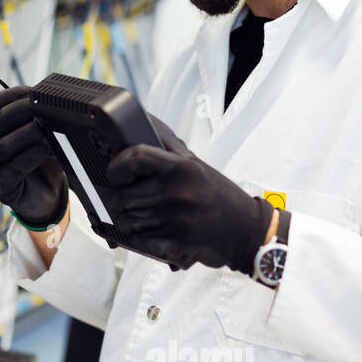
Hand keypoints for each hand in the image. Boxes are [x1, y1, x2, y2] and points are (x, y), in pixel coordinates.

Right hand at [0, 86, 67, 228]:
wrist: (47, 196)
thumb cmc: (43, 162)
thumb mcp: (44, 134)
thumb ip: (44, 118)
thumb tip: (58, 104)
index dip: (15, 95)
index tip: (37, 92)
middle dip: (24, 112)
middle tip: (46, 109)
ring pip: (2, 146)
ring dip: (27, 135)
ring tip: (47, 132)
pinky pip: (10, 169)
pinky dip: (28, 157)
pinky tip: (43, 150)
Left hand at [100, 113, 275, 274]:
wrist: (246, 228)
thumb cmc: (218, 194)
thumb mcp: (195, 164)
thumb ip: (168, 145)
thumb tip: (146, 121)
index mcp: (180, 168)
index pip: (135, 158)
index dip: (117, 166)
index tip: (115, 173)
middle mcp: (175, 191)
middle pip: (123, 195)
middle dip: (120, 199)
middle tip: (126, 198)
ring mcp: (174, 218)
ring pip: (128, 219)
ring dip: (129, 219)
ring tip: (141, 214)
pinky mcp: (175, 241)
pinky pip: (140, 239)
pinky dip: (140, 236)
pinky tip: (150, 230)